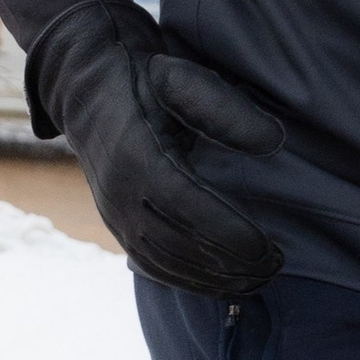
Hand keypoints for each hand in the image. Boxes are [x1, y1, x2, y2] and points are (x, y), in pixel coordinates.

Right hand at [27, 0, 284, 297]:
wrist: (84, 85)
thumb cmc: (141, 77)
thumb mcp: (180, 77)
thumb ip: (224, 108)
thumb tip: (274, 142)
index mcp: (135, 154)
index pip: (186, 206)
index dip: (227, 232)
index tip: (267, 246)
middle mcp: (118, 191)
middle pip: (177, 243)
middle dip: (228, 263)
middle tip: (276, 267)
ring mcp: (113, 212)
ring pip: (163, 262)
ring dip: (211, 279)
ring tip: (257, 281)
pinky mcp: (115, 222)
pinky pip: (149, 263)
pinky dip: (186, 280)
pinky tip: (220, 283)